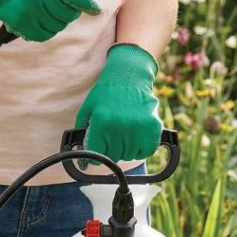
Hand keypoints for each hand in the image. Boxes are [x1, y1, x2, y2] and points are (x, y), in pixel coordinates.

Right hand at [0, 0, 99, 41]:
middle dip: (71, 11)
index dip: (87, 3)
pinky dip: (47, 30)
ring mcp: (27, 10)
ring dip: (58, 21)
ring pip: (57, 26)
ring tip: (50, 11)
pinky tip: (42, 20)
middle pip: (67, 13)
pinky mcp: (19, 24)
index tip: (94, 9)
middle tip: (67, 7)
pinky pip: (43, 35)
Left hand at [74, 43, 161, 161]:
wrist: (129, 77)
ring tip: (124, 133)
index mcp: (102, 122)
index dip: (94, 157)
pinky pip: (146, 151)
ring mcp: (139, 128)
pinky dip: (141, 148)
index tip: (96, 152)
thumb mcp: (87, 109)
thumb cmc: (106, 94)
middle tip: (111, 136)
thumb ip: (82, 134)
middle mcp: (120, 127)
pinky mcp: (153, 127)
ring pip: (129, 156)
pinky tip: (135, 136)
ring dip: (125, 149)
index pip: (97, 156)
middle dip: (110, 150)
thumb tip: (83, 160)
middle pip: (113, 157)